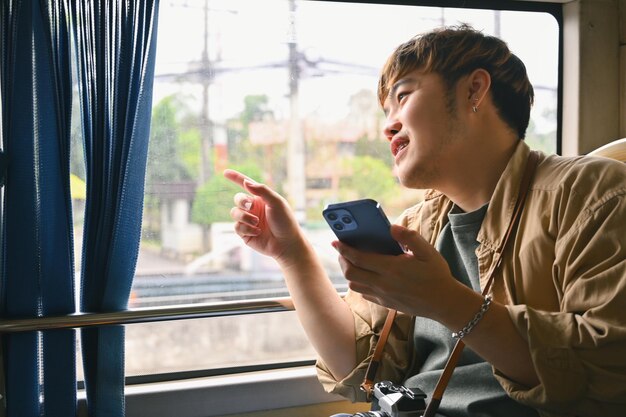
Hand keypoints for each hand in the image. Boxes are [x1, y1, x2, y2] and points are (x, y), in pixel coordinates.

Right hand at [223, 169, 306, 263]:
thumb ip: (262, 191)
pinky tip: (258, 232)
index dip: (236, 178)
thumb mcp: (276, 202)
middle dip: (242, 201)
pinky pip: (237, 227)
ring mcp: (248, 221)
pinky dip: (247, 229)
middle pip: (238, 199)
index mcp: (261, 198)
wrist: (286, 244)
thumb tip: (246, 182)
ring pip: (234, 213)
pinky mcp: (245, 233)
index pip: (246, 185)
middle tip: (250, 207)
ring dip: (245, 217)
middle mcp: (253, 208)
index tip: (225, 172)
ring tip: (257, 222)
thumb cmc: (285, 221)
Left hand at [333, 224, 461, 318]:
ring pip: (354, 285)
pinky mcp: (385, 303)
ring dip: (349, 273)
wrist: (444, 303)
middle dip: (342, 261)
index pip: (359, 258)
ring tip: (350, 261)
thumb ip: (409, 237)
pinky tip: (364, 275)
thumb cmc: (436, 274)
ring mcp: (383, 295)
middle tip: (342, 251)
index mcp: (391, 268)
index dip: (344, 249)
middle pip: (351, 273)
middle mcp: (383, 283)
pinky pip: (364, 294)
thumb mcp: (427, 252)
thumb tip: (391, 227)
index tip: (336, 241)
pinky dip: (359, 283)